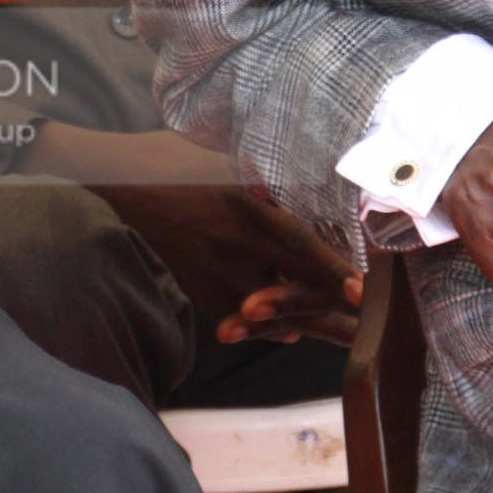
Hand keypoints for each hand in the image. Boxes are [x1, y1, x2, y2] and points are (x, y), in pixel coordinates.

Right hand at [90, 167, 362, 348]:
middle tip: (372, 323)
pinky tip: (292, 333)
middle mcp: (235, 242)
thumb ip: (263, 175)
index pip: (299, 240)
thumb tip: (301, 176)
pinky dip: (268, 327)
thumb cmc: (172, 161)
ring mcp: (217, 271)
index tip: (363, 288)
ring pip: (272, 308)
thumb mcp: (223, 156)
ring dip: (310, 323)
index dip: (333, 267)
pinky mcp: (199, 290)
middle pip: (294, 282)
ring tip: (347, 336)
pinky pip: (241, 318)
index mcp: (245, 203)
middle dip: (335, 304)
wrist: (120, 188)